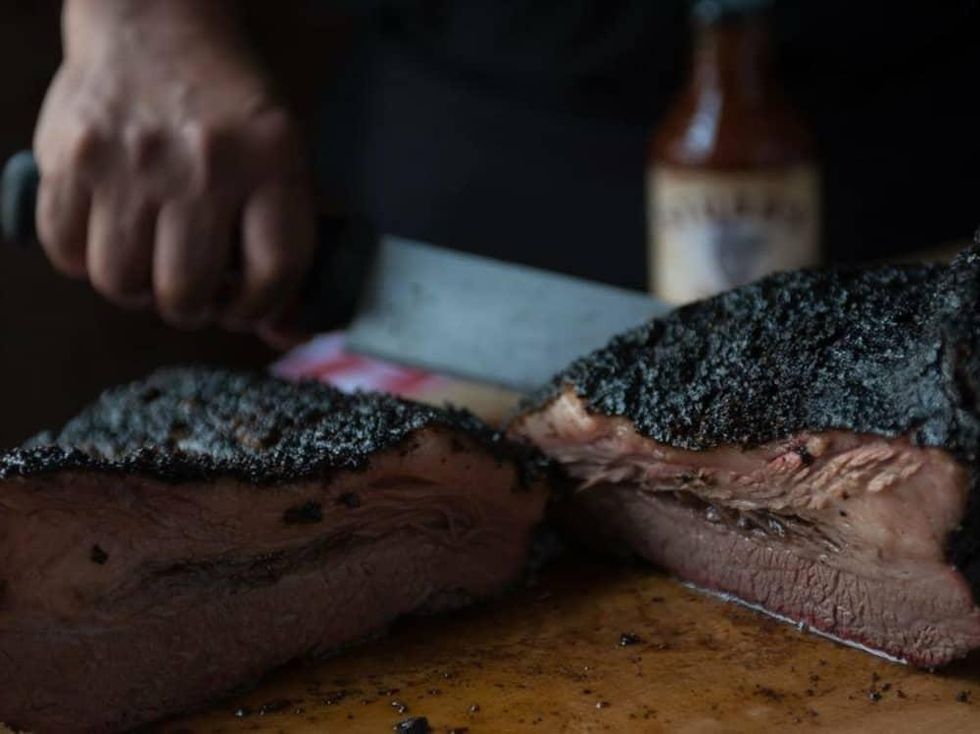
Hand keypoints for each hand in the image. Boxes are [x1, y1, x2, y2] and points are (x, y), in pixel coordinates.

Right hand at [34, 0, 314, 332]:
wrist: (156, 21)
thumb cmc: (228, 105)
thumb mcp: (282, 158)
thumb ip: (287, 245)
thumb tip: (282, 335)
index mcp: (270, 163)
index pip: (273, 274)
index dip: (259, 309)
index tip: (245, 307)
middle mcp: (202, 166)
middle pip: (187, 292)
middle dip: (191, 308)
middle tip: (191, 293)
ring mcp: (130, 162)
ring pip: (121, 283)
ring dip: (136, 291)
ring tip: (148, 265)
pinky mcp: (69, 157)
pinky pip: (66, 250)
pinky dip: (85, 261)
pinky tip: (108, 238)